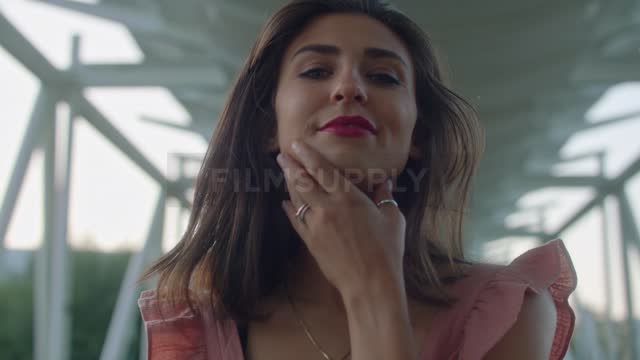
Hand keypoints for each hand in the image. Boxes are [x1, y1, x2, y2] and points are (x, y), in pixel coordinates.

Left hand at [276, 140, 405, 296]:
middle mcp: (328, 207)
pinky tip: (285, 203)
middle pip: (303, 181)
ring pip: (297, 198)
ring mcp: (316, 225)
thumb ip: (385, 197)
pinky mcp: (311, 242)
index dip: (307, 154)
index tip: (297, 144)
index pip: (322, 169)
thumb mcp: (392, 218)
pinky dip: (290, 209)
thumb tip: (385, 182)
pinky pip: (296, 221)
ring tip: (283, 170)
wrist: (370, 283)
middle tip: (282, 154)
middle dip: (291, 165)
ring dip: (289, 182)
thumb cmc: (387, 250)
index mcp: (348, 197)